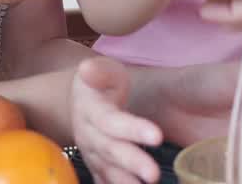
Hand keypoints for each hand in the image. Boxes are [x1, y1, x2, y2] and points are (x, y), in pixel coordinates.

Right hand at [71, 57, 164, 183]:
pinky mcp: (98, 168)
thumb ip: (100, 72)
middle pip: (111, 150)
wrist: (84, 101)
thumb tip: (87, 69)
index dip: (132, 129)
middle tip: (154, 174)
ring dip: (125, 182)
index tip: (157, 136)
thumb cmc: (103, 83)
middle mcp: (89, 136)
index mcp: (91, 110)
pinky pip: (104, 182)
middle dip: (132, 162)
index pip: (112, 121)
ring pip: (107, 171)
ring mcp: (92, 155)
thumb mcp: (104, 71)